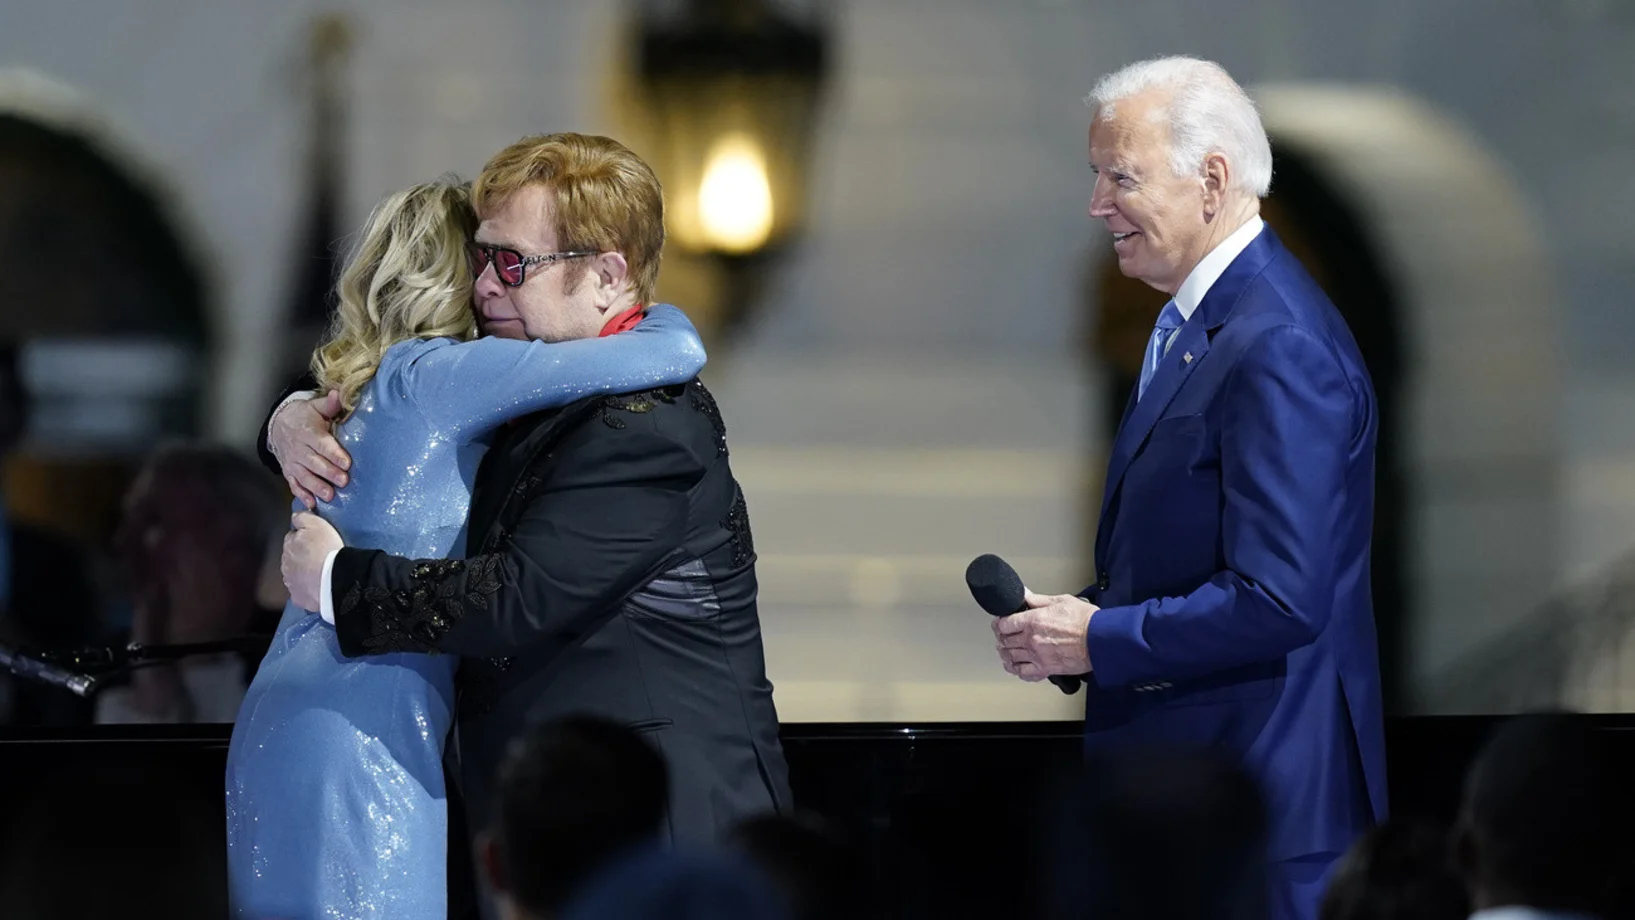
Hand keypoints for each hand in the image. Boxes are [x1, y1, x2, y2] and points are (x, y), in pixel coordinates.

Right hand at [270, 389, 350, 507]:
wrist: (279, 423)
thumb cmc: (304, 416)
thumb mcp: (315, 407)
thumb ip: (329, 404)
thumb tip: (338, 394)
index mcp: (308, 432)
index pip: (322, 444)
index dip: (334, 454)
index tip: (346, 463)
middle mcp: (299, 449)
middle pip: (314, 462)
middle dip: (329, 473)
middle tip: (343, 481)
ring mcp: (293, 462)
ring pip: (304, 476)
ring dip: (316, 486)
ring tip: (330, 496)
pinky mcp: (289, 471)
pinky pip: (294, 484)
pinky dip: (301, 494)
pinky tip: (311, 503)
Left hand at [282, 512, 341, 612]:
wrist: (333, 580)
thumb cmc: (326, 549)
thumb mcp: (317, 524)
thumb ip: (303, 517)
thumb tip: (295, 516)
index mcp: (289, 544)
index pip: (292, 537)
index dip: (303, 537)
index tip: (314, 539)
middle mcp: (285, 563)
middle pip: (292, 556)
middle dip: (301, 555)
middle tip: (318, 556)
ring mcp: (290, 582)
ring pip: (295, 574)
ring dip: (303, 572)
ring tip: (319, 572)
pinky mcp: (298, 597)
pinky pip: (301, 591)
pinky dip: (306, 588)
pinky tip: (317, 586)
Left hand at [992, 590, 1097, 681]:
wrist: (1101, 640)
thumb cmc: (1085, 620)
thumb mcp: (1061, 601)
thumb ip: (1038, 600)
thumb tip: (1024, 595)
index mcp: (1033, 621)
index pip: (1004, 623)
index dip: (999, 622)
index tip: (1001, 622)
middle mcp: (1031, 640)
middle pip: (1005, 640)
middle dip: (1002, 637)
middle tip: (1004, 635)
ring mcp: (1037, 656)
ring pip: (1011, 657)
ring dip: (1006, 653)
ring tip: (1006, 650)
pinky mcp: (1046, 670)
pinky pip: (1024, 673)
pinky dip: (1017, 670)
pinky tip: (1016, 666)